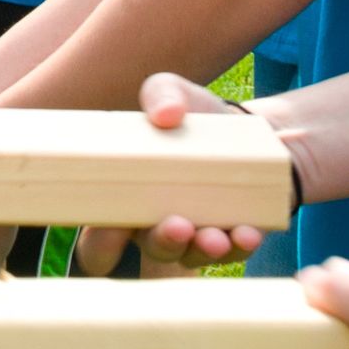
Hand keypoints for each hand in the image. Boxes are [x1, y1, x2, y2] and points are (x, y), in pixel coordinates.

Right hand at [107, 73, 273, 271]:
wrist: (247, 127)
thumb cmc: (192, 115)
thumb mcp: (172, 92)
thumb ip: (161, 93)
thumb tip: (167, 113)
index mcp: (128, 196)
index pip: (101, 236)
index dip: (101, 245)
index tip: (111, 232)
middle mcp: (156, 224)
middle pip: (151, 249)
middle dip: (164, 243)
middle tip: (178, 226)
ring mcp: (194, 236)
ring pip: (191, 256)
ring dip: (203, 250)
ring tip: (215, 237)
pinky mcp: (230, 239)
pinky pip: (232, 254)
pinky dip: (239, 246)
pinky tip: (247, 234)